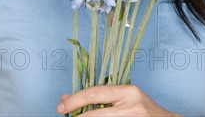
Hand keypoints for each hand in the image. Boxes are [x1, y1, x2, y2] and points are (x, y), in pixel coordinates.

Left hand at [56, 84, 182, 115]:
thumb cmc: (143, 111)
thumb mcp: (125, 98)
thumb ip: (102, 97)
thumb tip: (68, 97)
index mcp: (128, 91)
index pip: (95, 93)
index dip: (75, 100)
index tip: (61, 105)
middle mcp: (131, 106)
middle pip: (94, 114)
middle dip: (76, 116)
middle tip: (64, 114)